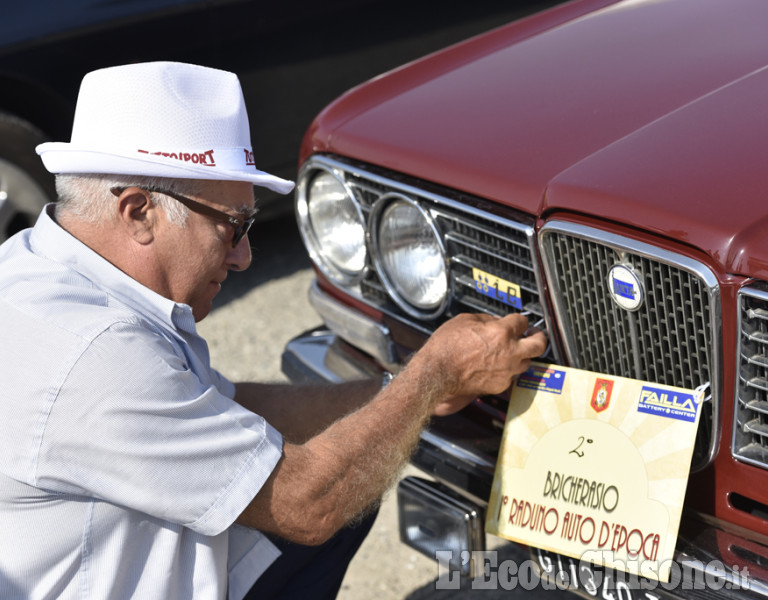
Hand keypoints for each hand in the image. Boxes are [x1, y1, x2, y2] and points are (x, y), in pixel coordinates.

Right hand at [412, 313, 547, 415]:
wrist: (437, 372)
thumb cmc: (446, 346)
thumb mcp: (465, 320)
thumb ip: (486, 320)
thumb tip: (496, 322)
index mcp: (502, 332)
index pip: (523, 322)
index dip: (519, 321)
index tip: (518, 322)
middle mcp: (510, 352)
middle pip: (539, 345)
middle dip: (539, 338)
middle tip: (535, 335)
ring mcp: (507, 371)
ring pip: (526, 362)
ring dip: (522, 356)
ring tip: (512, 352)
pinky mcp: (500, 385)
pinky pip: (511, 376)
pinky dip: (507, 370)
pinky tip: (497, 366)